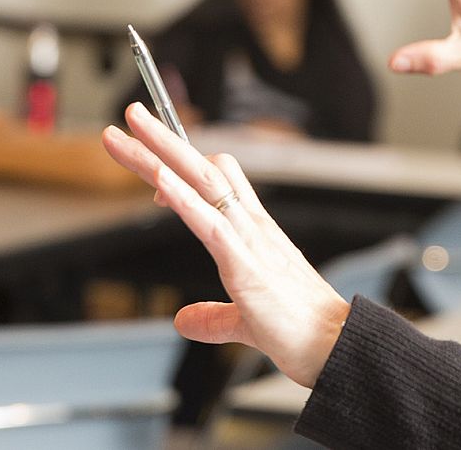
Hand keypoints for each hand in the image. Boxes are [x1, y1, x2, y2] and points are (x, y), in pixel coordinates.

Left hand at [101, 103, 350, 387]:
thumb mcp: (244, 323)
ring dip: (158, 155)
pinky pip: (210, 223)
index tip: (151, 163)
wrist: (336, 347)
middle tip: (130, 113)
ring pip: (199, 182)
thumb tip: (184, 320)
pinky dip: (182, 198)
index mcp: (253, 233)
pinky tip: (158, 181)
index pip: (215, 181)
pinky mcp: (246, 267)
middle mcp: (251, 227)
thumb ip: (213, 318)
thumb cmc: (301, 330)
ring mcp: (249, 241)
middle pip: (201, 167)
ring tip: (124, 133)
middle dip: (163, 139)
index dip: (181, 168)